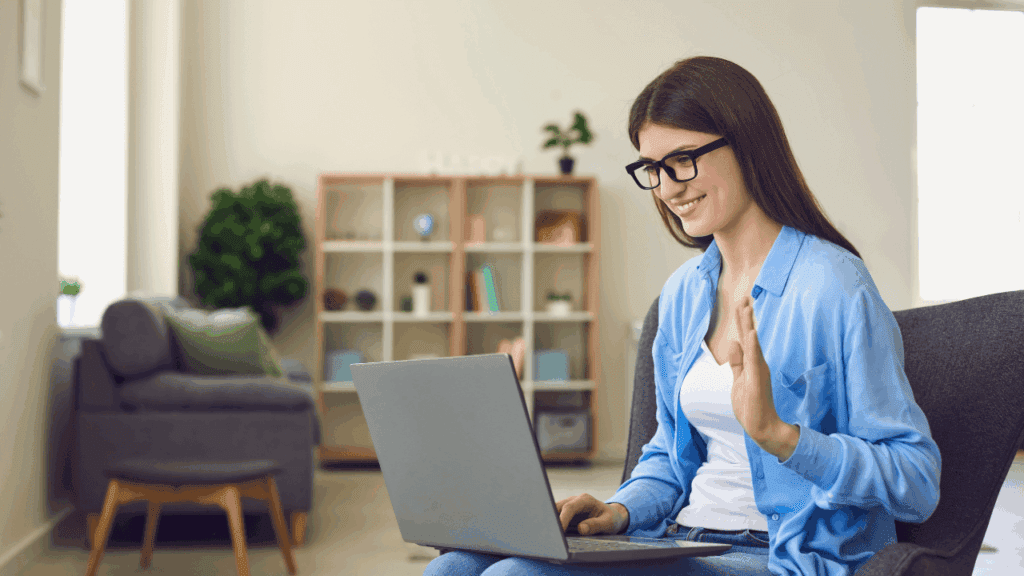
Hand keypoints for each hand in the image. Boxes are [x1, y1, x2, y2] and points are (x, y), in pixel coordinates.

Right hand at [555, 494, 628, 535]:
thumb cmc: (611, 518)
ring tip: (549, 536)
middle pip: (558, 507)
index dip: (562, 518)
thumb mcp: (608, 523)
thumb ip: (596, 525)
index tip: (558, 529)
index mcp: (585, 500)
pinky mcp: (566, 514)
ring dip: (551, 523)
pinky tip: (552, 535)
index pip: (570, 507)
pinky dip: (553, 526)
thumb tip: (581, 529)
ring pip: (554, 512)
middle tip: (549, 534)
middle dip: (552, 519)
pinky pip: (556, 518)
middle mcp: (575, 501)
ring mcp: (569, 506)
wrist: (612, 516)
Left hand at [728, 296, 798, 458]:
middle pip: (749, 335)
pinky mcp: (758, 378)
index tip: (741, 302)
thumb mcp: (739, 379)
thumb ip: (737, 362)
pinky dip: (753, 345)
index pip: (745, 337)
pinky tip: (752, 333)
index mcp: (751, 362)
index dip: (742, 320)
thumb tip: (733, 343)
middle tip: (744, 297)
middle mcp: (756, 362)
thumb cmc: (751, 405)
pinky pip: (755, 359)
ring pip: (752, 343)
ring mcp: (758, 369)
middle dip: (745, 316)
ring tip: (746, 307)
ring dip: (748, 325)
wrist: (761, 426)